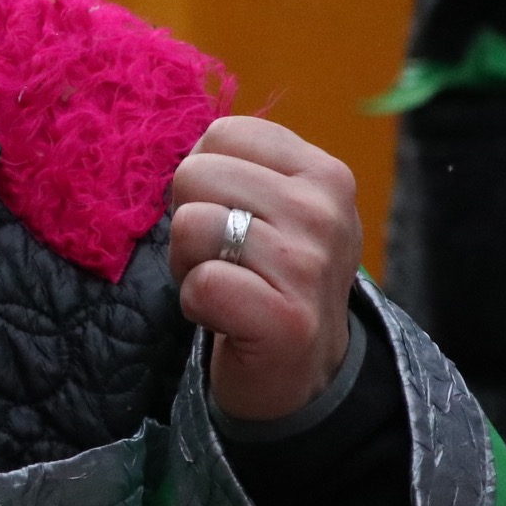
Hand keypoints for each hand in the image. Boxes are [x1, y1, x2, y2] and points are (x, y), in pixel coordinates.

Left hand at [168, 118, 364, 421]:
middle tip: (223, 259)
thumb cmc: (271, 277)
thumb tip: (181, 148)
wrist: (305, 372)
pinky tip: (227, 316)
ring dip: (188, 263)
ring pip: (191, 226)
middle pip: (195, 173)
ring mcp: (310, 266)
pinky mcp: (287, 320)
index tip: (230, 217)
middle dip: (189, 219)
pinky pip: (201, 283)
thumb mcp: (275, 206)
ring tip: (225, 285)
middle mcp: (324, 211)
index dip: (204, 178)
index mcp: (323, 173)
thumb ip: (239, 167)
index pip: (223, 133)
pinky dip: (195, 303)